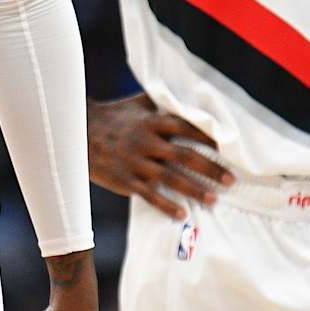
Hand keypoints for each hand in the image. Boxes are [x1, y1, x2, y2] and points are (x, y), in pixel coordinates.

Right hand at [89, 94, 232, 218]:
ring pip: (170, 179)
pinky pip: (149, 195)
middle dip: (210, 168)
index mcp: (151, 121)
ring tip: (214, 199)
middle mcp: (145, 142)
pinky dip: (166, 205)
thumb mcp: (138, 103)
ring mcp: (135, 163)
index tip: (227, 147)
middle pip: (184, 157)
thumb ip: (163, 102)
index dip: (207, 137)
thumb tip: (189, 96)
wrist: (78, 133)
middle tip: (231, 179)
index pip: (185, 128)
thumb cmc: (114, 116)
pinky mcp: (125, 181)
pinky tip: (182, 214)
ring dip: (194, 190)